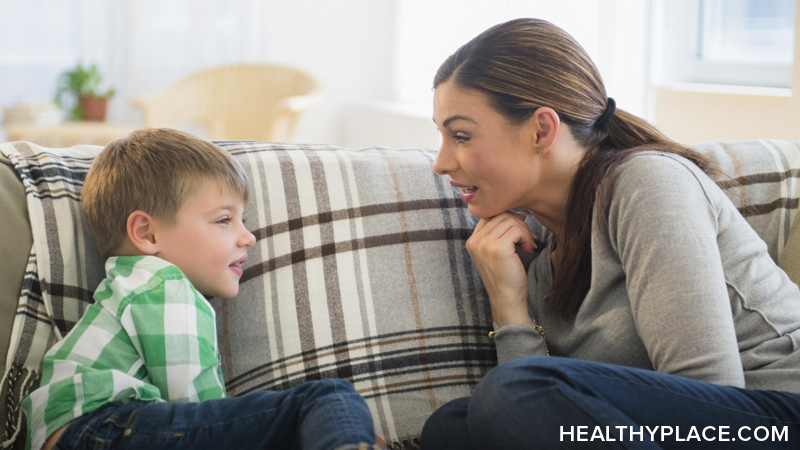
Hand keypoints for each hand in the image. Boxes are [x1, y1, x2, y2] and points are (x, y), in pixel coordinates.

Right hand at [466, 211, 536, 326]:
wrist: (507, 300)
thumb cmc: (505, 278)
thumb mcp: (496, 253)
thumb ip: (498, 234)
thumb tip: (516, 213)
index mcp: (472, 241)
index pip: (490, 215)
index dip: (507, 218)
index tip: (519, 229)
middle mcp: (475, 241)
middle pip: (501, 215)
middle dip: (519, 224)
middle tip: (527, 239)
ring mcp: (485, 244)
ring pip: (510, 221)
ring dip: (524, 232)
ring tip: (527, 246)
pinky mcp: (498, 248)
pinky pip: (517, 230)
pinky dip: (526, 237)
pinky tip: (527, 250)